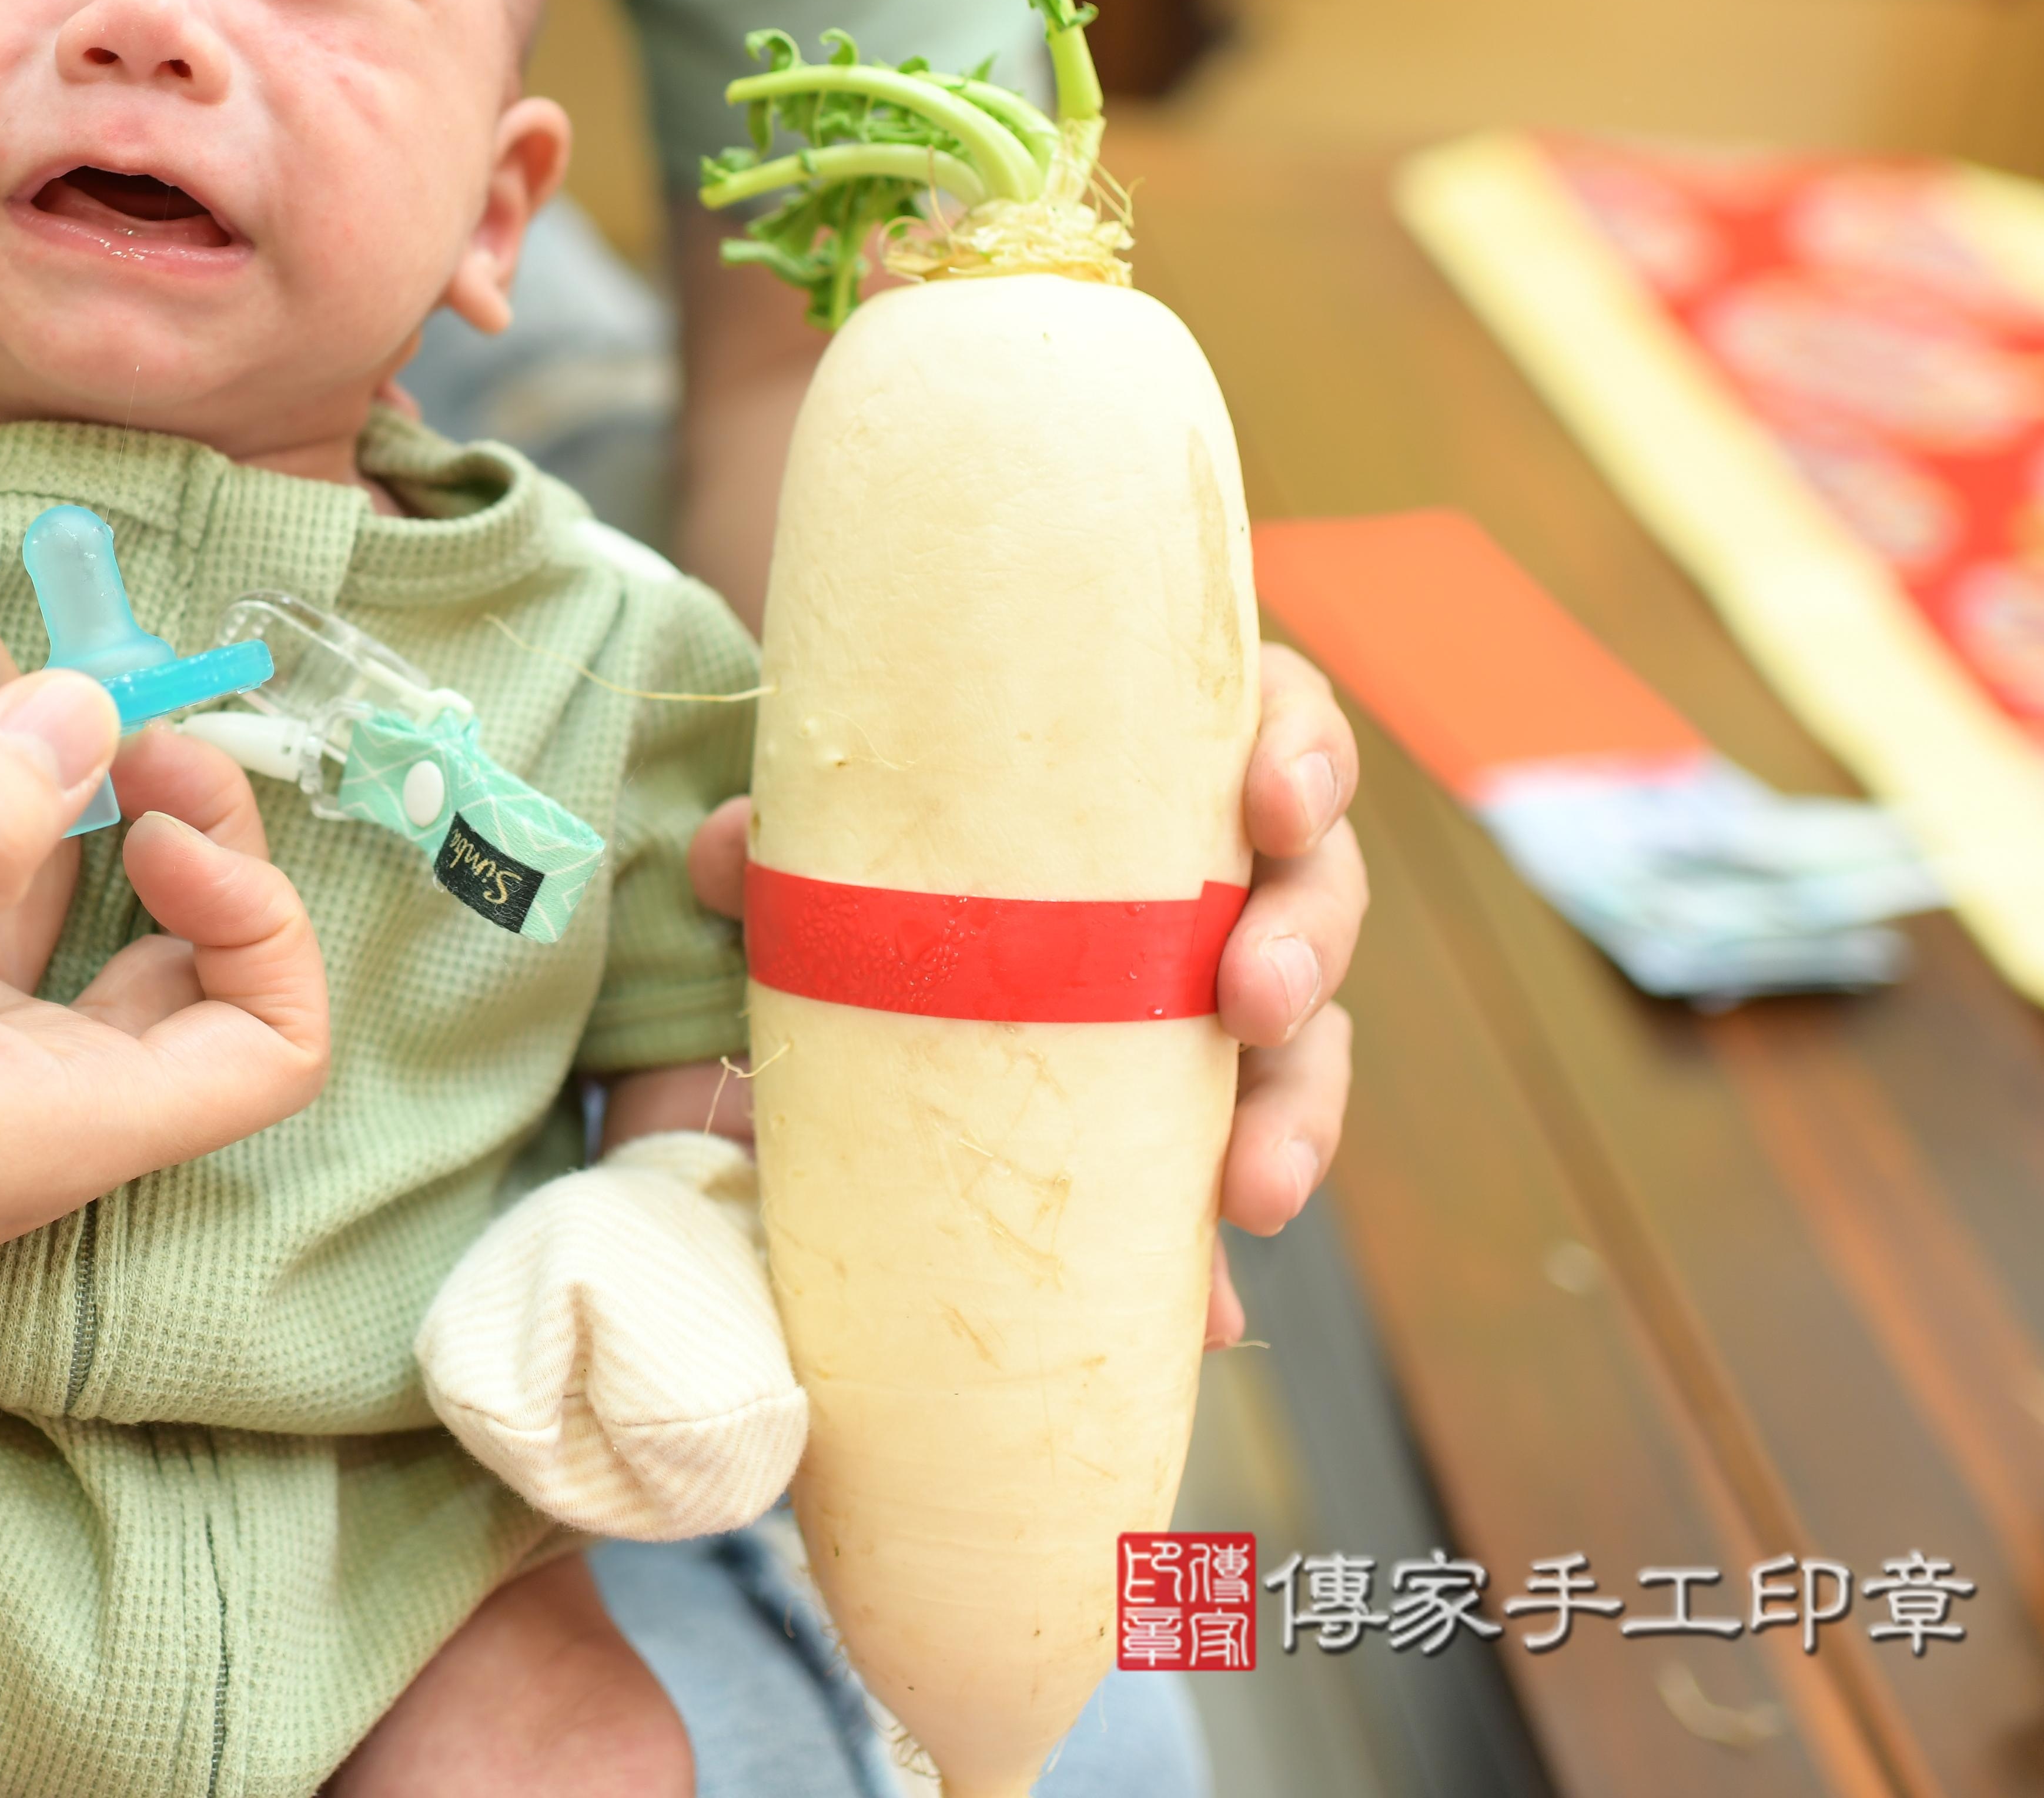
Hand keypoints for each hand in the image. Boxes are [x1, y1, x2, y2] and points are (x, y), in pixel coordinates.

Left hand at [680, 643, 1361, 1351]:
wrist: (858, 948)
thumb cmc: (895, 840)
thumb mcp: (849, 832)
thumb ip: (793, 842)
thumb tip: (725, 856)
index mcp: (1171, 767)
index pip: (1281, 727)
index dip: (1304, 756)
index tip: (1273, 805)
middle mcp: (1223, 876)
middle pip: (1318, 894)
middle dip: (1304, 947)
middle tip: (1255, 1000)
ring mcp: (1218, 1001)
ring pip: (1305, 1051)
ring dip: (1297, 1119)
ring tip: (1252, 1188)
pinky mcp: (1186, 1118)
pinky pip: (1227, 1180)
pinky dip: (1215, 1255)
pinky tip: (1204, 1316)